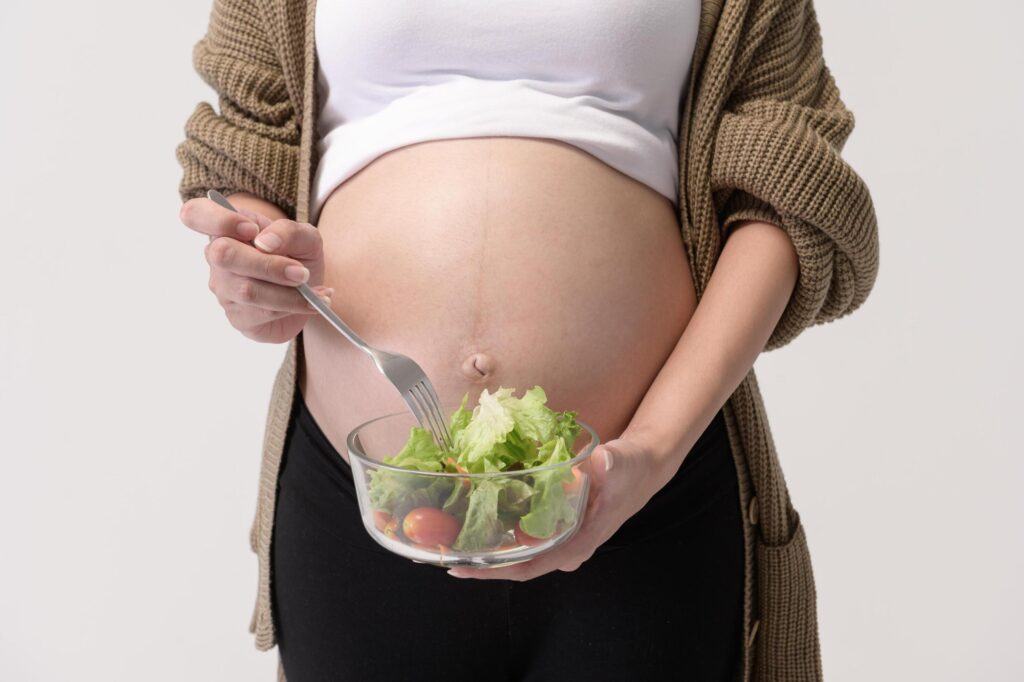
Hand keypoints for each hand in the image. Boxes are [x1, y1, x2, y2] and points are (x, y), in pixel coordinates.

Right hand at [179, 197, 332, 343]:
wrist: (308, 292)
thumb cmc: (298, 256)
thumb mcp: (305, 236)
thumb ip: (288, 231)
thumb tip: (265, 242)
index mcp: (227, 227)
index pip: (195, 214)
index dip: (218, 220)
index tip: (252, 230)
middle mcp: (217, 256)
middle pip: (223, 254)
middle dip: (269, 265)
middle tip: (302, 272)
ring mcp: (223, 288)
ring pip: (247, 289)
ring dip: (288, 292)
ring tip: (315, 290)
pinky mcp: (237, 316)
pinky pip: (262, 312)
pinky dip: (295, 307)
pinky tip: (312, 302)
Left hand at [447, 433, 668, 580]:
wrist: (642, 467)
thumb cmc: (632, 470)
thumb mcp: (624, 464)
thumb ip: (614, 465)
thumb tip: (603, 463)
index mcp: (578, 542)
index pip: (529, 567)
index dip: (493, 571)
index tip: (460, 570)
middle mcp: (566, 547)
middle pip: (515, 563)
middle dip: (479, 560)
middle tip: (440, 549)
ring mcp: (561, 538)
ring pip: (517, 550)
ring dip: (486, 544)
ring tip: (448, 534)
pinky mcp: (557, 525)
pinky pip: (523, 533)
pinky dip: (499, 526)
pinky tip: (476, 513)